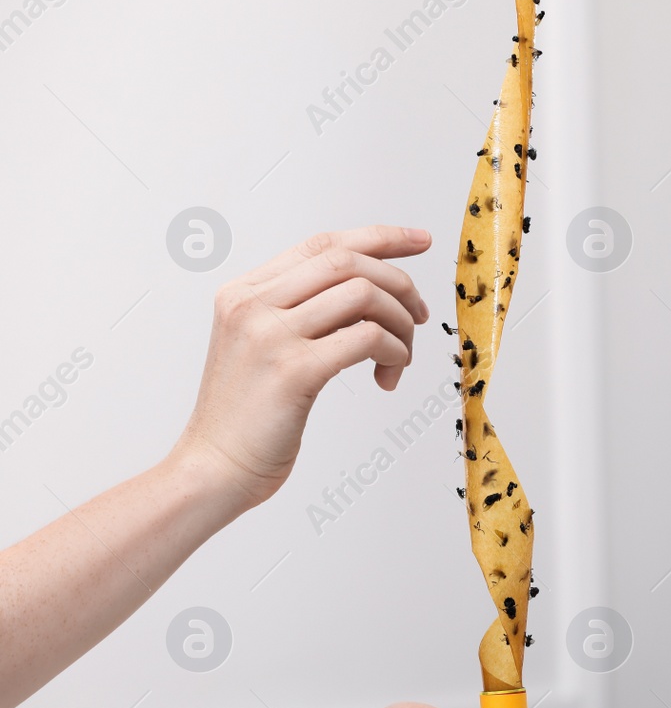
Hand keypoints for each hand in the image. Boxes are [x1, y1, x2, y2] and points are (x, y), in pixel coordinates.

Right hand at [173, 226, 433, 509]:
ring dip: (400, 323)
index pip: (323, 244)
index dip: (379, 238)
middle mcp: (252, 304)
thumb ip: (301, 313)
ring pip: (364, 294)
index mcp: (244, 292)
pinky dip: (395, 351)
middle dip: (400, 283)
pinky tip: (390, 373)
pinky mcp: (294, 370)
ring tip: (401, 356)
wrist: (213, 469)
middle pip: (348, 261)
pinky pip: (368, 337)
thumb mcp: (263, 348)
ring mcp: (270, 335)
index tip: (420, 242)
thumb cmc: (248, 418)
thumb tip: (371, 293)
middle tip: (420, 315)